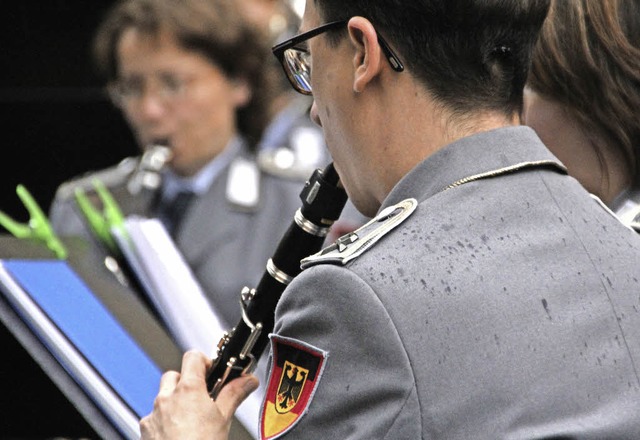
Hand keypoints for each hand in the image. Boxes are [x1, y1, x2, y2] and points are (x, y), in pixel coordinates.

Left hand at [140, 350, 258, 439]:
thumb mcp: (224, 419)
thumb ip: (234, 394)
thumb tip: (247, 381)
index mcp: (188, 389)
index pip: (193, 357)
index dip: (205, 361)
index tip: (213, 372)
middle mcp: (167, 398)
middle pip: (175, 375)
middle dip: (188, 381)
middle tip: (203, 396)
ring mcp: (154, 414)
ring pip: (163, 396)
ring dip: (175, 400)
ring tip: (192, 417)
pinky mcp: (146, 429)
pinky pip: (154, 416)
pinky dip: (165, 419)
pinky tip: (178, 432)